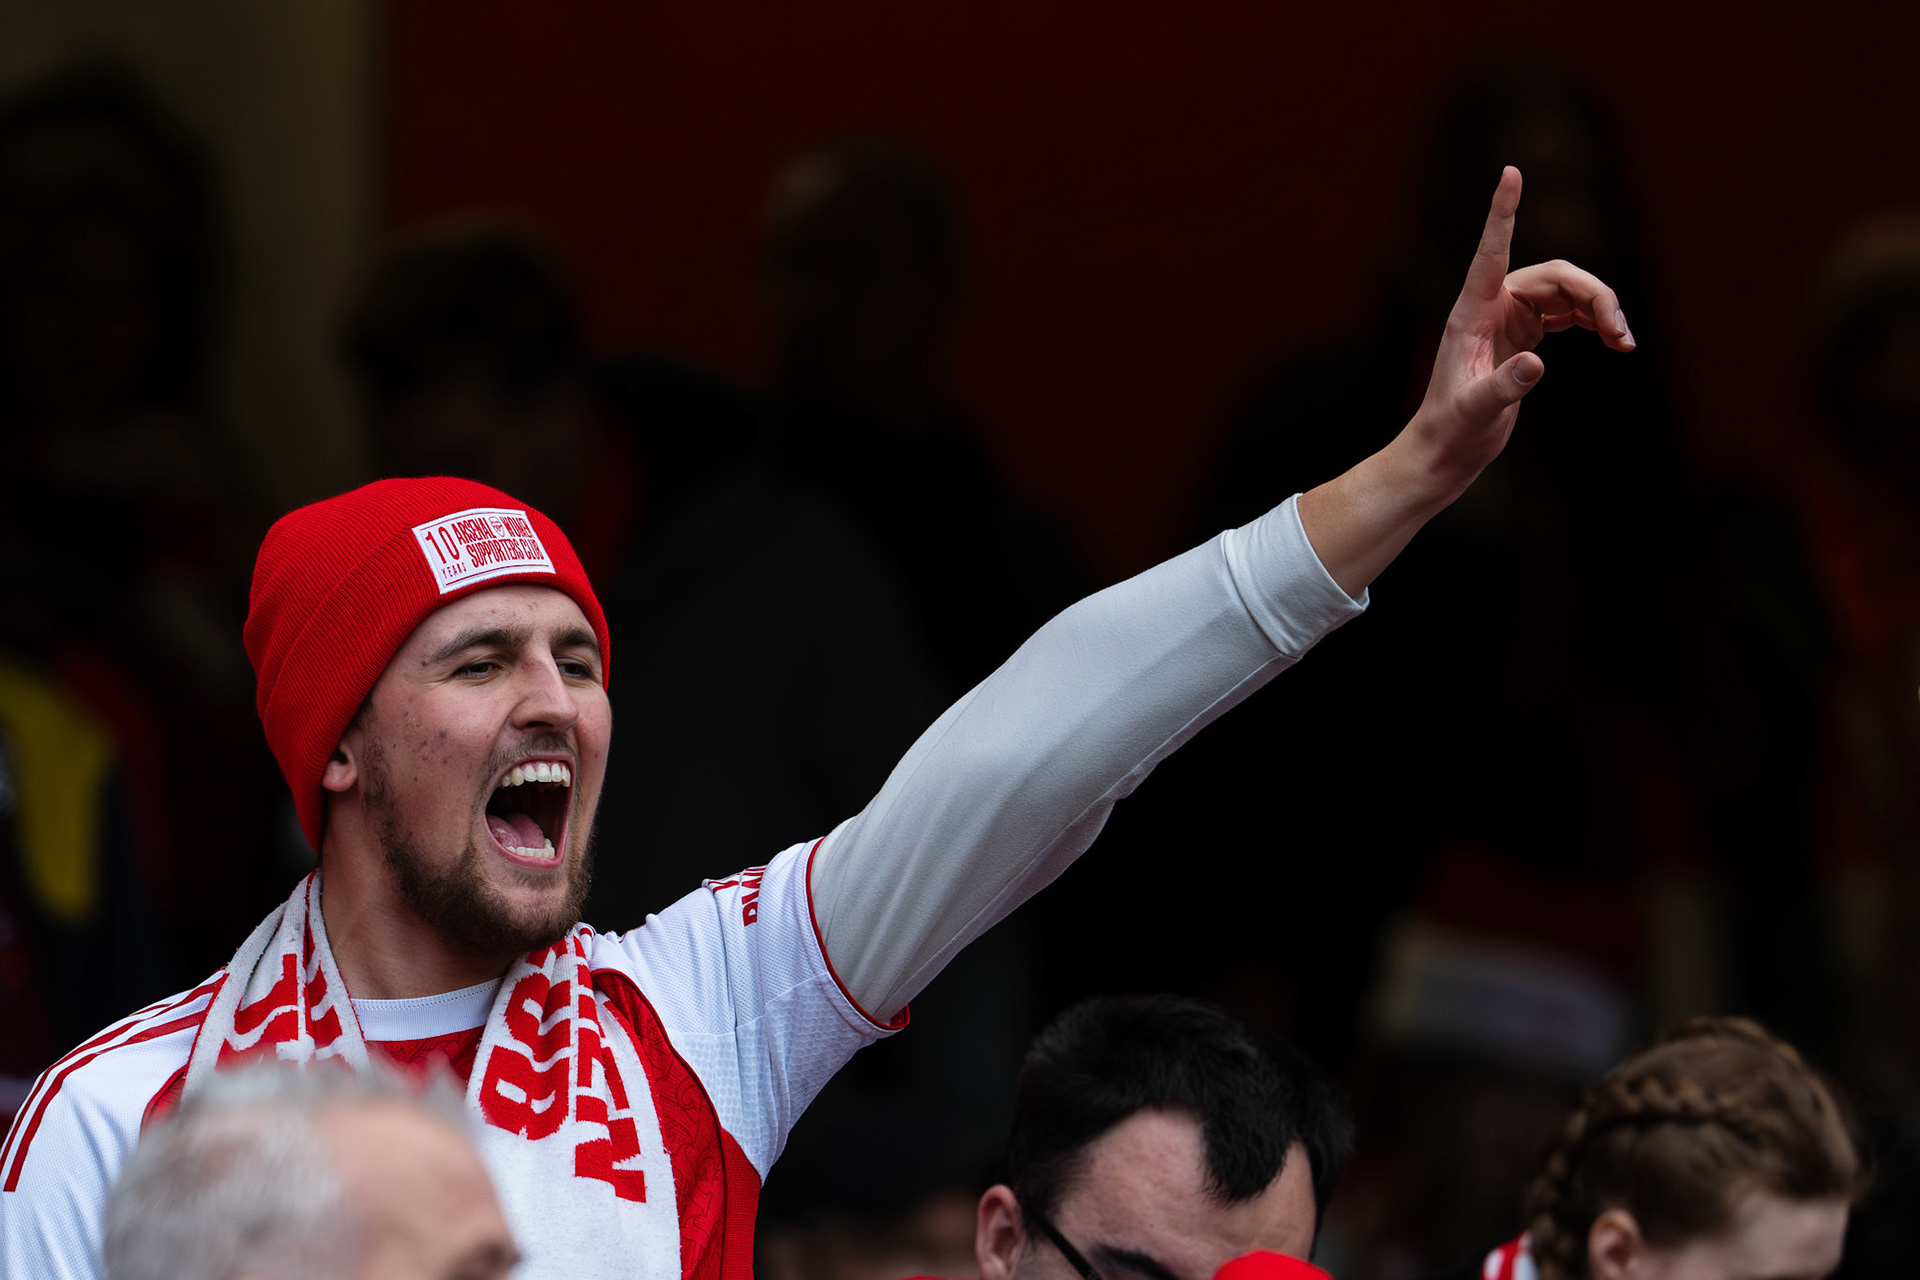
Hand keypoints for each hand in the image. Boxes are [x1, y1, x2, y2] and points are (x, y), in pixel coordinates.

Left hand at [1298, 166, 1631, 594]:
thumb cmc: (1450, 433)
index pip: (1491, 250)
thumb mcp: (1476, 413)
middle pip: (1554, 276)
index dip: (1503, 211)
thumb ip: (1503, 388)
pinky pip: (1565, 312)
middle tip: (1622, 335)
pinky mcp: (1522, 337)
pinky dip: (1592, 320)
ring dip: (1600, 309)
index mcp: (1471, 313)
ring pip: (1565, 292)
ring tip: (1624, 343)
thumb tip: (1535, 365)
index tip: (1512, 171)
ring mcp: (1507, 319)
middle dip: (1594, 296)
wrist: (1444, 454)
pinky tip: (1614, 340)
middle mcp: (1490, 307)